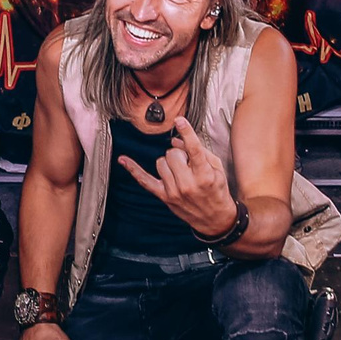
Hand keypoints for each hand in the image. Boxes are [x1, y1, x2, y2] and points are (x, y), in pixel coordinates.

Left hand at [113, 117, 239, 238]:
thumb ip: (200, 152)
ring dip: (169, 162)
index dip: (187, 133)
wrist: (214, 219)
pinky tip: (124, 160)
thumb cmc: (217, 192)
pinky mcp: (164, 196)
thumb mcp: (217, 170)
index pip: (194, 149)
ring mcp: (174, 191)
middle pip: (172, 154)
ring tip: (180, 170)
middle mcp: (187, 184)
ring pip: (160, 162)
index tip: (179, 120)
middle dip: (180, 153)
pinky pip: (144, 180)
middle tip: (188, 162)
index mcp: (204, 175)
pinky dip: (133, 169)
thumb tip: (177, 139)